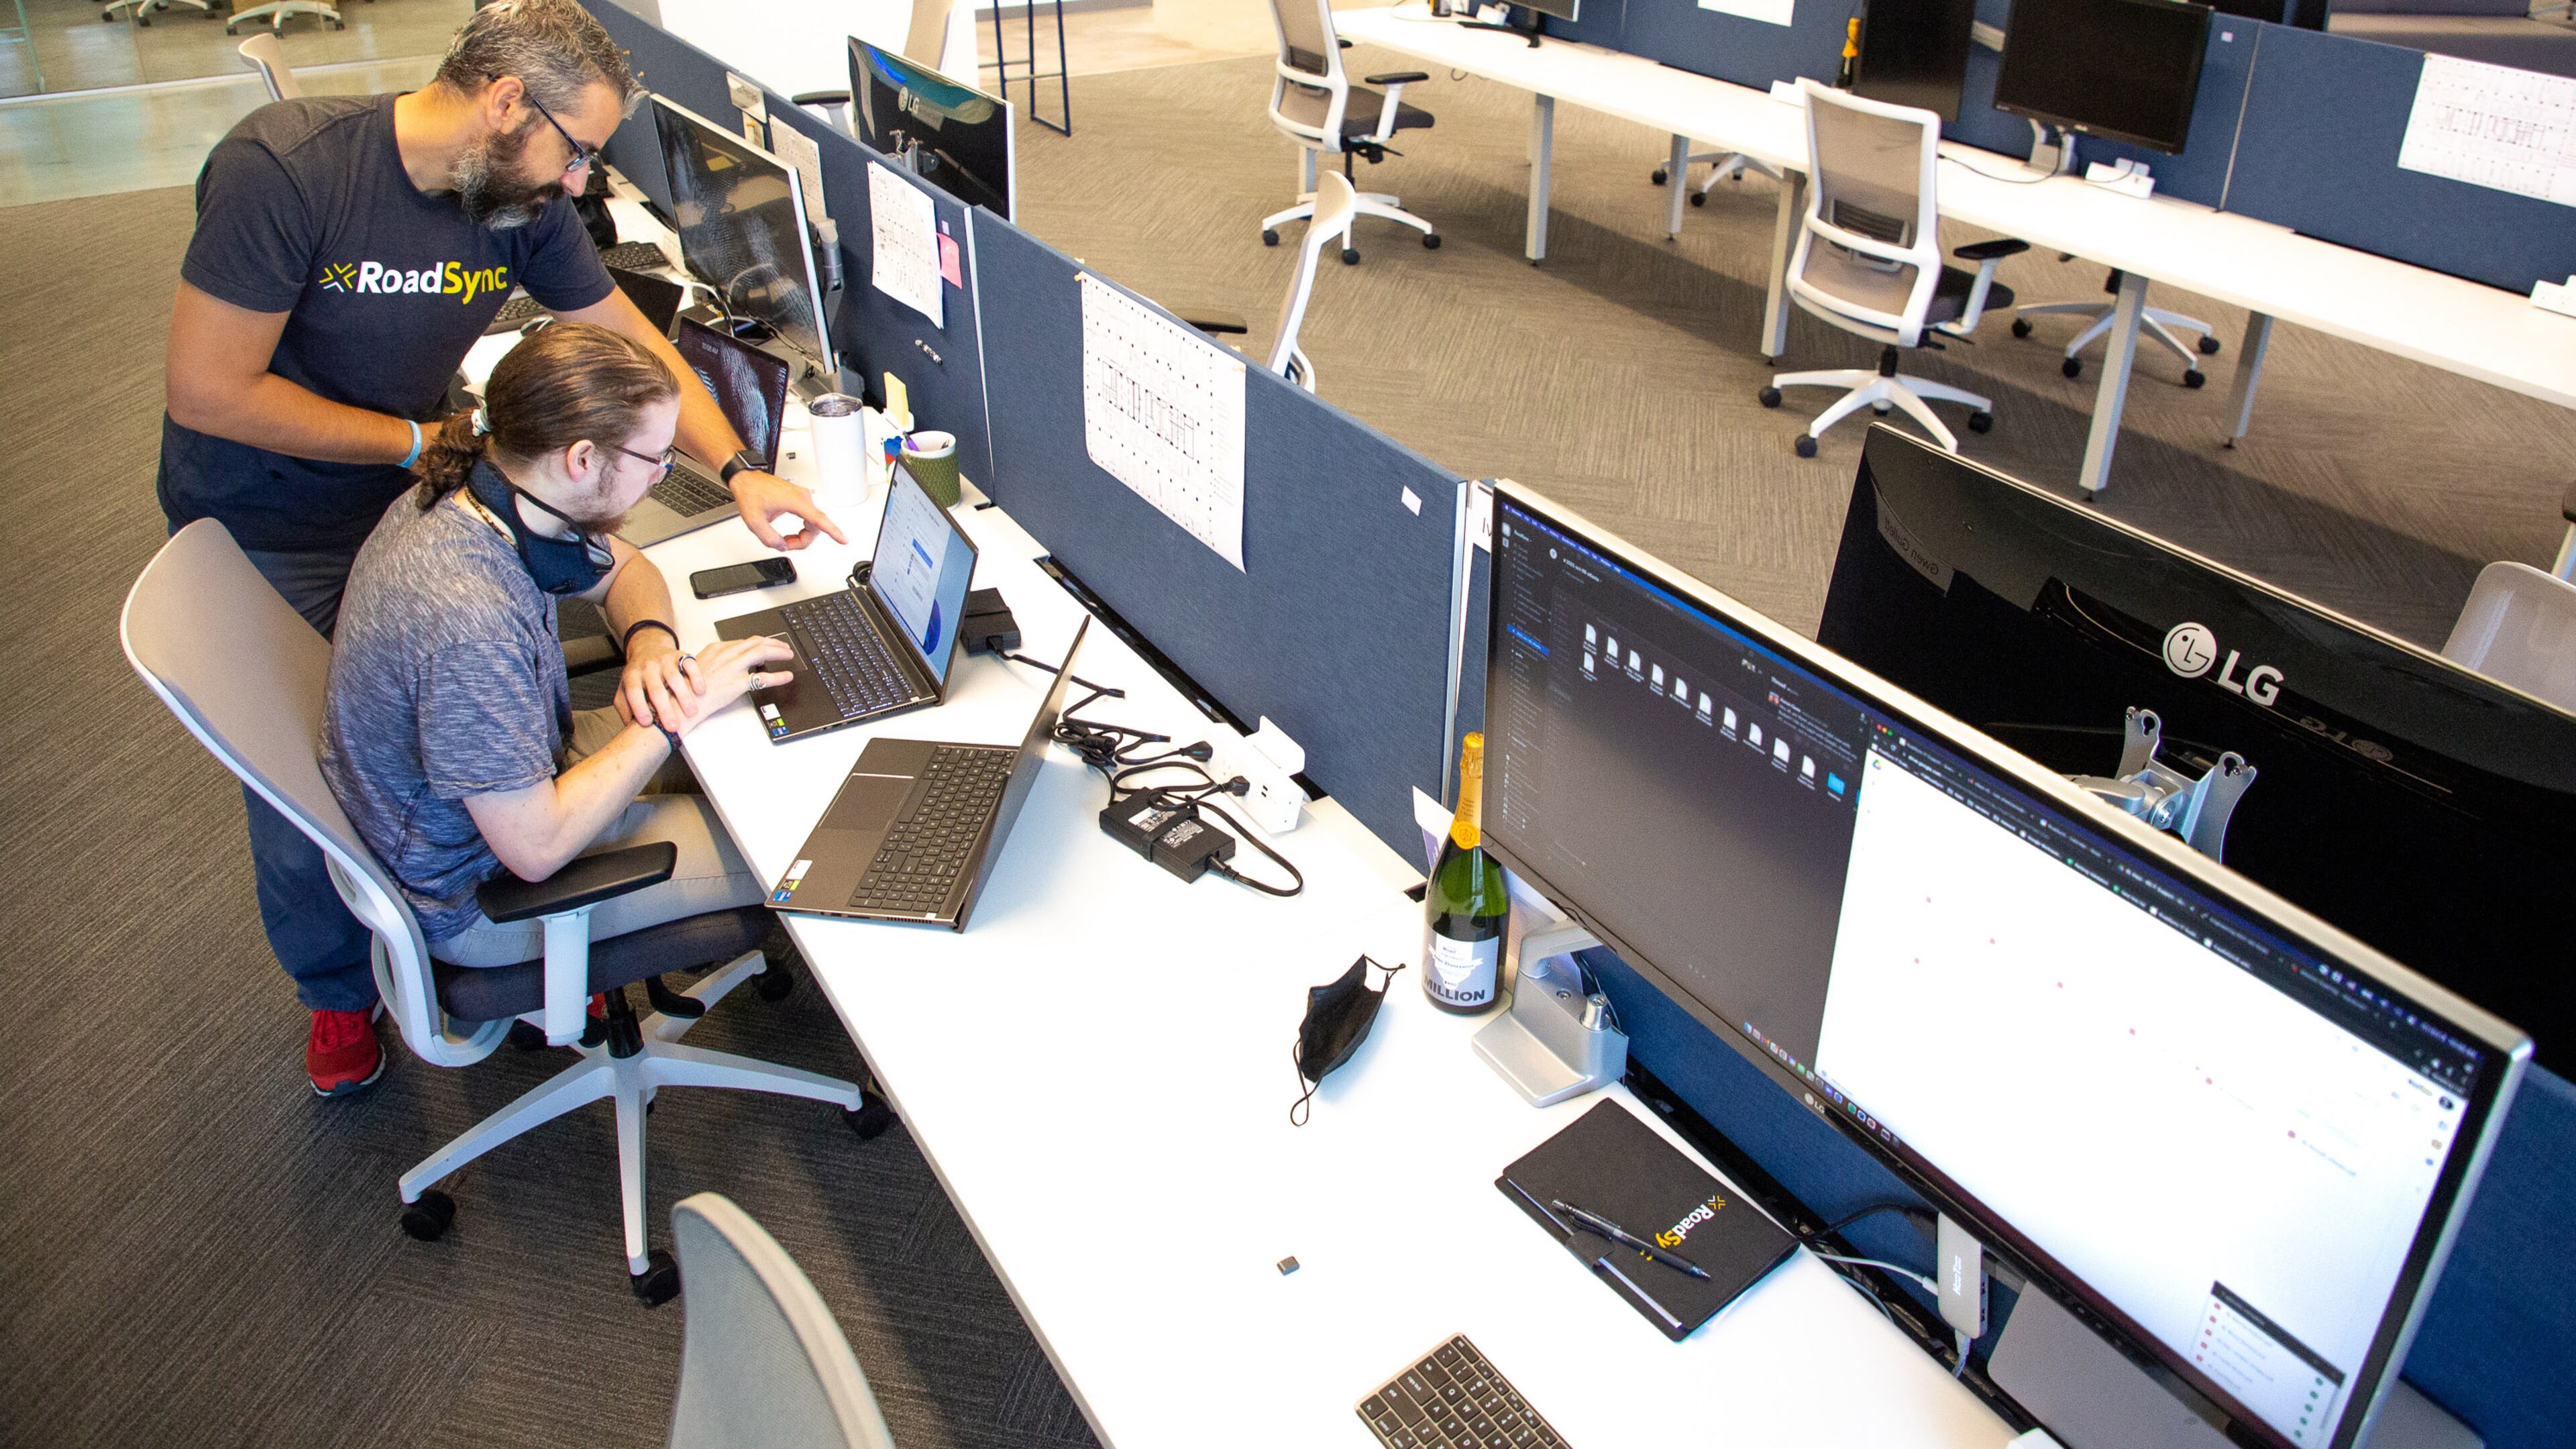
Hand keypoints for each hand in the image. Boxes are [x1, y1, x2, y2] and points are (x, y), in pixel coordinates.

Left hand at [617, 632, 698, 732]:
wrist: (648, 649)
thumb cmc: (638, 677)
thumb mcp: (624, 690)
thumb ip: (625, 708)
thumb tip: (631, 729)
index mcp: (632, 676)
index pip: (633, 691)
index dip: (639, 707)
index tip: (647, 723)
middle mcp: (647, 667)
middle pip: (656, 689)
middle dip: (665, 709)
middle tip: (673, 727)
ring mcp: (664, 660)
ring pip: (674, 678)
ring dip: (684, 696)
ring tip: (692, 713)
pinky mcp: (679, 655)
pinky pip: (689, 664)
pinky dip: (696, 677)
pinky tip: (700, 691)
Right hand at [664, 634, 797, 733]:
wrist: (682, 702)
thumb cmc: (689, 688)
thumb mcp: (701, 666)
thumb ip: (719, 661)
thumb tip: (734, 662)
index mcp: (717, 648)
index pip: (744, 641)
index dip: (760, 642)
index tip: (768, 644)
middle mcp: (726, 654)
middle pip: (756, 642)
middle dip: (773, 643)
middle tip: (784, 647)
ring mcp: (733, 667)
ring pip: (762, 652)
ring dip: (778, 652)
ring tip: (788, 656)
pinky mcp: (738, 683)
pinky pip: (764, 678)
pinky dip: (779, 676)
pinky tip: (786, 676)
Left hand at [731, 468, 847, 551]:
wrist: (746, 480)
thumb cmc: (751, 493)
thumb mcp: (754, 522)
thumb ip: (770, 539)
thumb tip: (782, 545)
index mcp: (795, 501)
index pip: (819, 519)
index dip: (833, 531)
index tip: (844, 539)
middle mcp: (803, 497)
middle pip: (815, 528)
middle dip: (801, 541)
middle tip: (784, 545)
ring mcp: (803, 498)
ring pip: (812, 525)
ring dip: (801, 537)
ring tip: (784, 540)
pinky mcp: (800, 499)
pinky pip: (808, 519)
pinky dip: (801, 529)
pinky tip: (791, 533)